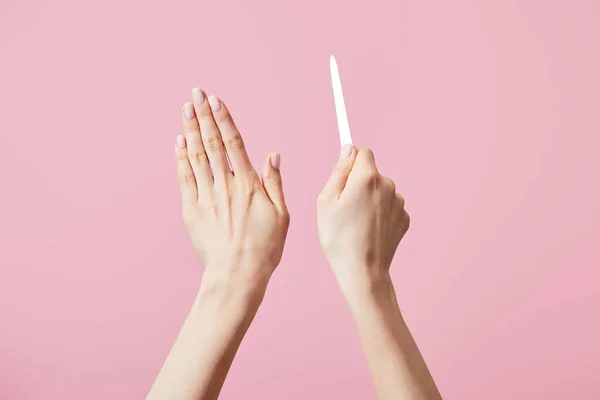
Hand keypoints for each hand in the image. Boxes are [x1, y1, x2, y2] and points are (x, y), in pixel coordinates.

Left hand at [176, 90, 289, 290]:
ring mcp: (207, 197)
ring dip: (191, 129)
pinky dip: (181, 158)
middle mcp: (225, 186)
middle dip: (203, 115)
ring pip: (197, 156)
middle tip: (196, 93)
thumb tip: (272, 154)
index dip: (224, 119)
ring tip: (185, 108)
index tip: (215, 100)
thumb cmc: (264, 248)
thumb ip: (275, 183)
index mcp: (249, 185)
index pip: (234, 143)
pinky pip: (185, 178)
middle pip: (212, 143)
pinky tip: (179, 141)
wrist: (237, 275)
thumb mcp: (282, 215)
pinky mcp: (192, 210)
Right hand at [317, 146, 408, 289]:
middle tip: (344, 208)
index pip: (363, 153)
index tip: (344, 174)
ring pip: (380, 191)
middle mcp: (388, 186)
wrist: (363, 272)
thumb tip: (348, 149)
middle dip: (358, 184)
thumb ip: (339, 171)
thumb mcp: (325, 201)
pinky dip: (379, 215)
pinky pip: (389, 208)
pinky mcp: (404, 219)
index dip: (350, 162)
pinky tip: (369, 231)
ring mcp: (399, 203)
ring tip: (356, 224)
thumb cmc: (339, 238)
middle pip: (371, 173)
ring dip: (370, 200)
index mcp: (368, 178)